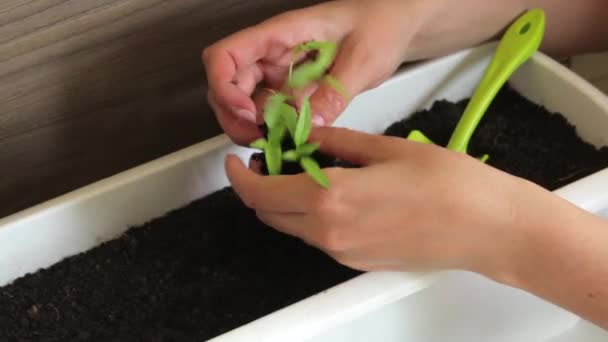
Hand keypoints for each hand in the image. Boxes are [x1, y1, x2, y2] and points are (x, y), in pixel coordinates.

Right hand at [202, 0, 423, 144]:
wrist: (395, 23)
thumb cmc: (379, 24)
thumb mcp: (362, 58)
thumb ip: (334, 92)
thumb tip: (309, 124)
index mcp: (280, 34)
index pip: (226, 55)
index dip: (225, 87)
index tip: (246, 114)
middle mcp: (273, 54)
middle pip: (228, 84)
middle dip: (234, 116)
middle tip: (258, 139)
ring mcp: (282, 72)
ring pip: (246, 101)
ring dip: (251, 126)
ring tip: (274, 142)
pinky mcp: (294, 89)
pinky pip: (273, 111)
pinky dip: (274, 129)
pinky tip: (289, 140)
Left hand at [224, 126, 531, 273]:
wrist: (487, 228)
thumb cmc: (448, 184)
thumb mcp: (385, 148)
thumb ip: (336, 142)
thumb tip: (306, 135)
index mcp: (331, 199)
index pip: (260, 193)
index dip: (239, 176)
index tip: (238, 160)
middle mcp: (329, 233)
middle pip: (269, 214)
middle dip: (259, 188)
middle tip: (272, 161)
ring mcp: (343, 253)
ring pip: (292, 227)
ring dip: (285, 201)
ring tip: (307, 171)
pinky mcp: (358, 262)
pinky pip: (319, 238)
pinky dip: (311, 215)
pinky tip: (335, 193)